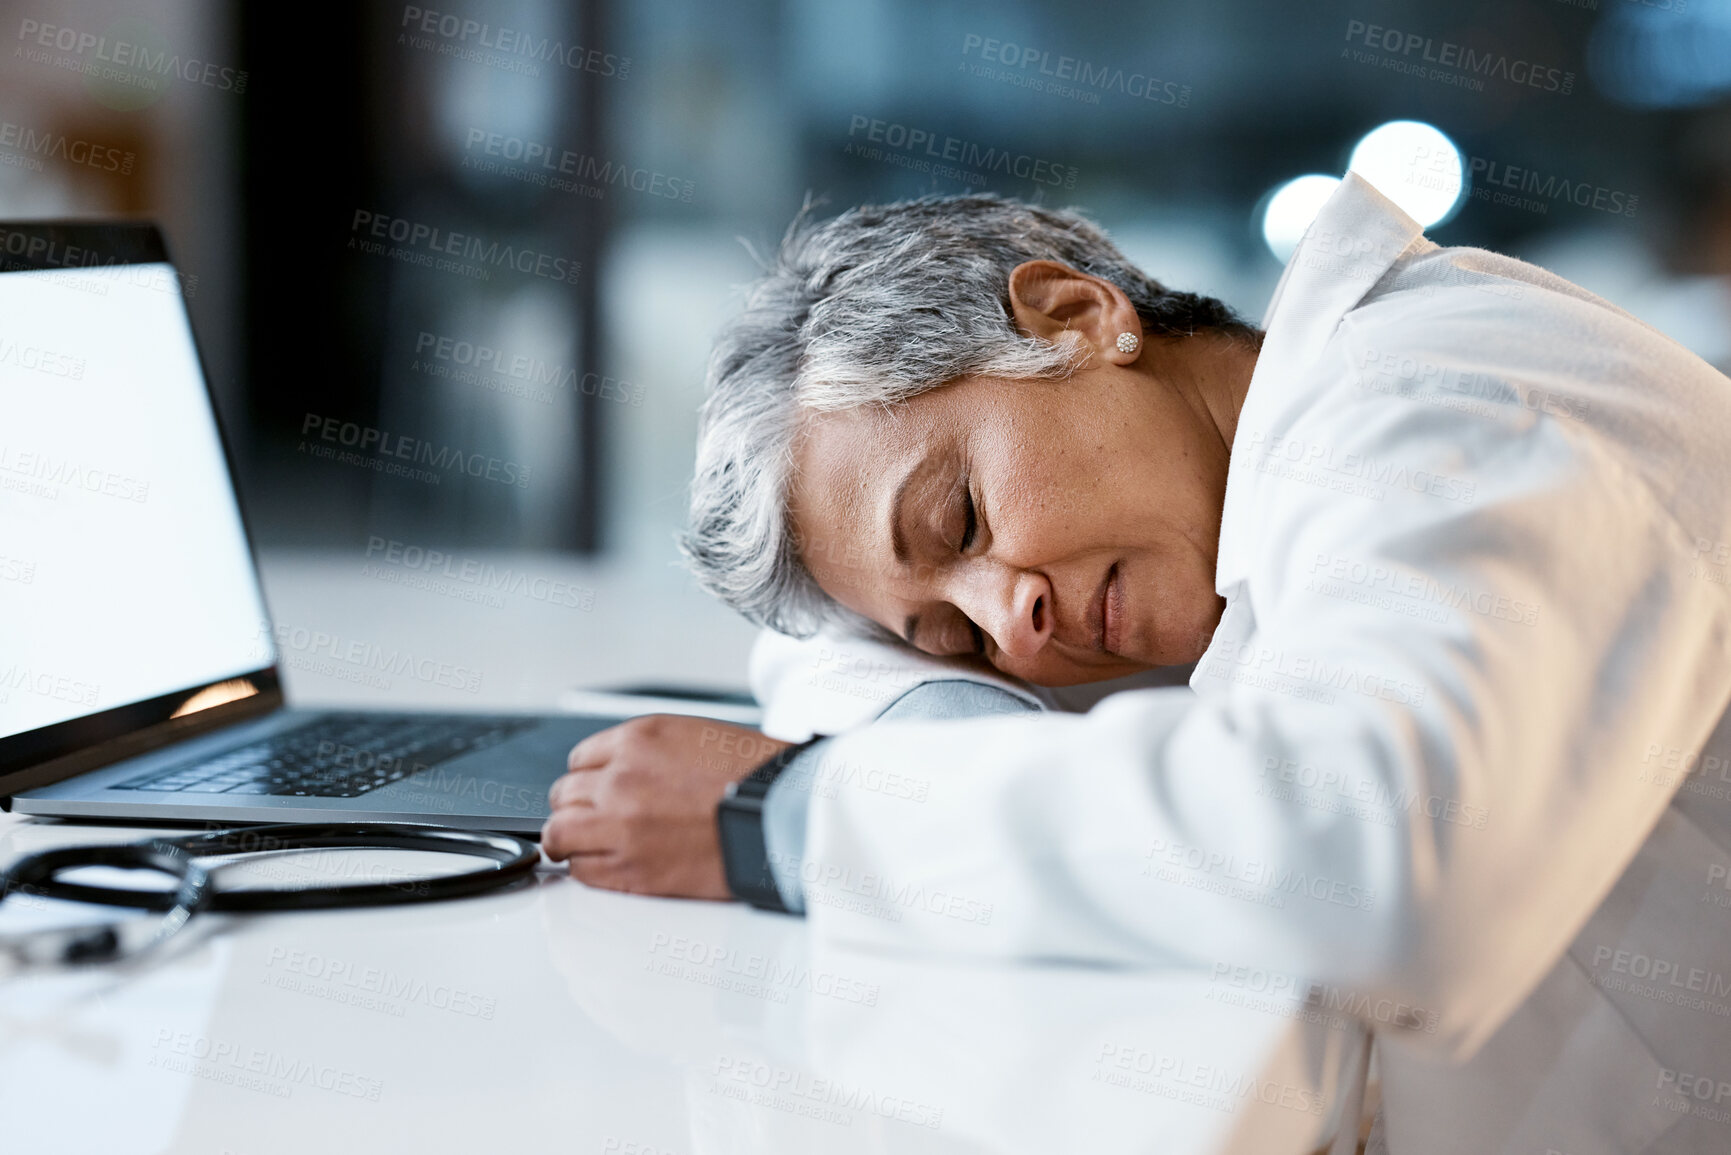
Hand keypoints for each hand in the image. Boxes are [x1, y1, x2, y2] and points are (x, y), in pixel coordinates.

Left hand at [541, 714, 791, 898]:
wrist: (782, 816)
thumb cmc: (755, 778)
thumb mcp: (694, 737)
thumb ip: (647, 753)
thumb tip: (619, 773)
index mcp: (638, 740)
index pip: (579, 760)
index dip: (591, 780)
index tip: (598, 793)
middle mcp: (620, 778)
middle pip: (564, 796)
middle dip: (579, 808)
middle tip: (596, 821)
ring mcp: (619, 824)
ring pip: (560, 834)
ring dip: (572, 840)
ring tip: (589, 847)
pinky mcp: (630, 868)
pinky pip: (581, 871)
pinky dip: (589, 869)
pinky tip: (608, 866)